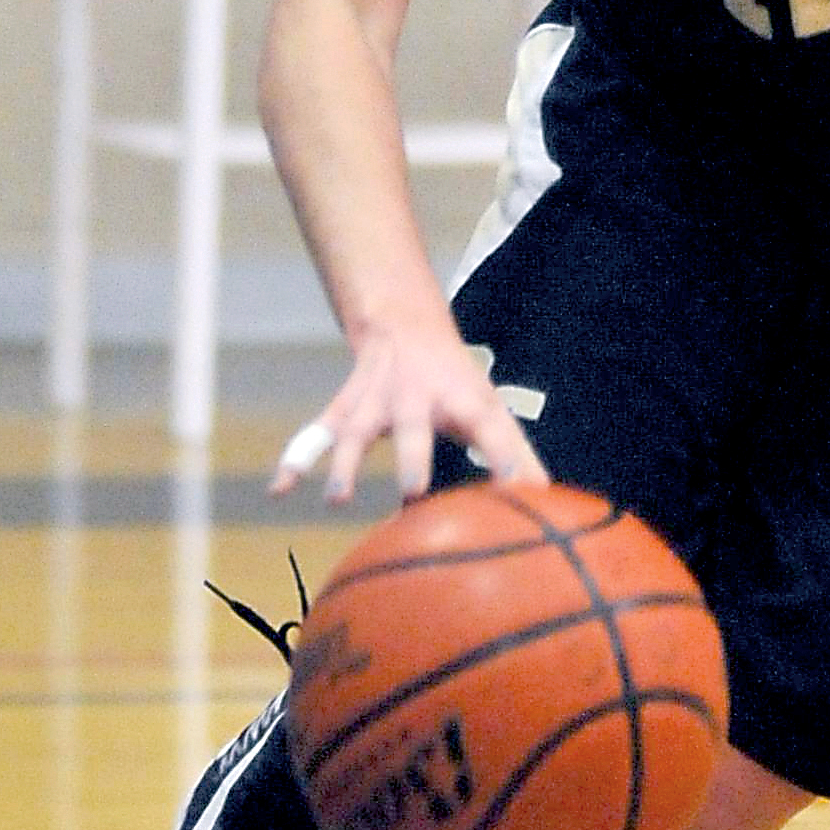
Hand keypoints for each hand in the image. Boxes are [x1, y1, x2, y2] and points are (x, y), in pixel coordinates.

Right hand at [273, 318, 547, 506]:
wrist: (405, 326)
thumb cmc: (458, 385)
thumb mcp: (490, 410)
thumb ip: (517, 456)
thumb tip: (550, 503)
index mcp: (463, 402)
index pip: (492, 431)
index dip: (508, 459)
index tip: (523, 490)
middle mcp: (417, 399)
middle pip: (413, 429)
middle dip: (412, 459)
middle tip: (412, 492)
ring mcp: (375, 402)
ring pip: (355, 432)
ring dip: (345, 464)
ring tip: (338, 499)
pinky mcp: (345, 409)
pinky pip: (316, 435)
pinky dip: (297, 459)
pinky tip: (280, 489)